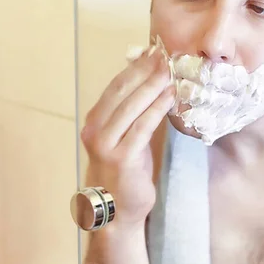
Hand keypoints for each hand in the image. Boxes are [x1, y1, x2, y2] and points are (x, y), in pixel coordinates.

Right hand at [81, 46, 174, 227]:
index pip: (115, 87)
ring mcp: (105, 144)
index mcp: (94, 122)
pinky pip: (141, 127)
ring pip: (131, 107)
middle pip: (121, 92)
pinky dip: (157, 108)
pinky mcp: (121, 158)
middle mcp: (94, 130)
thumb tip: (152, 84)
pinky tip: (170, 96)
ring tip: (170, 69)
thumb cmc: (124, 173)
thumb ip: (134, 114)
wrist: (115, 211)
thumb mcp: (124, 139)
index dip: (134, 67)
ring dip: (152, 85)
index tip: (152, 51)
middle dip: (144, 70)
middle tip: (164, 54)